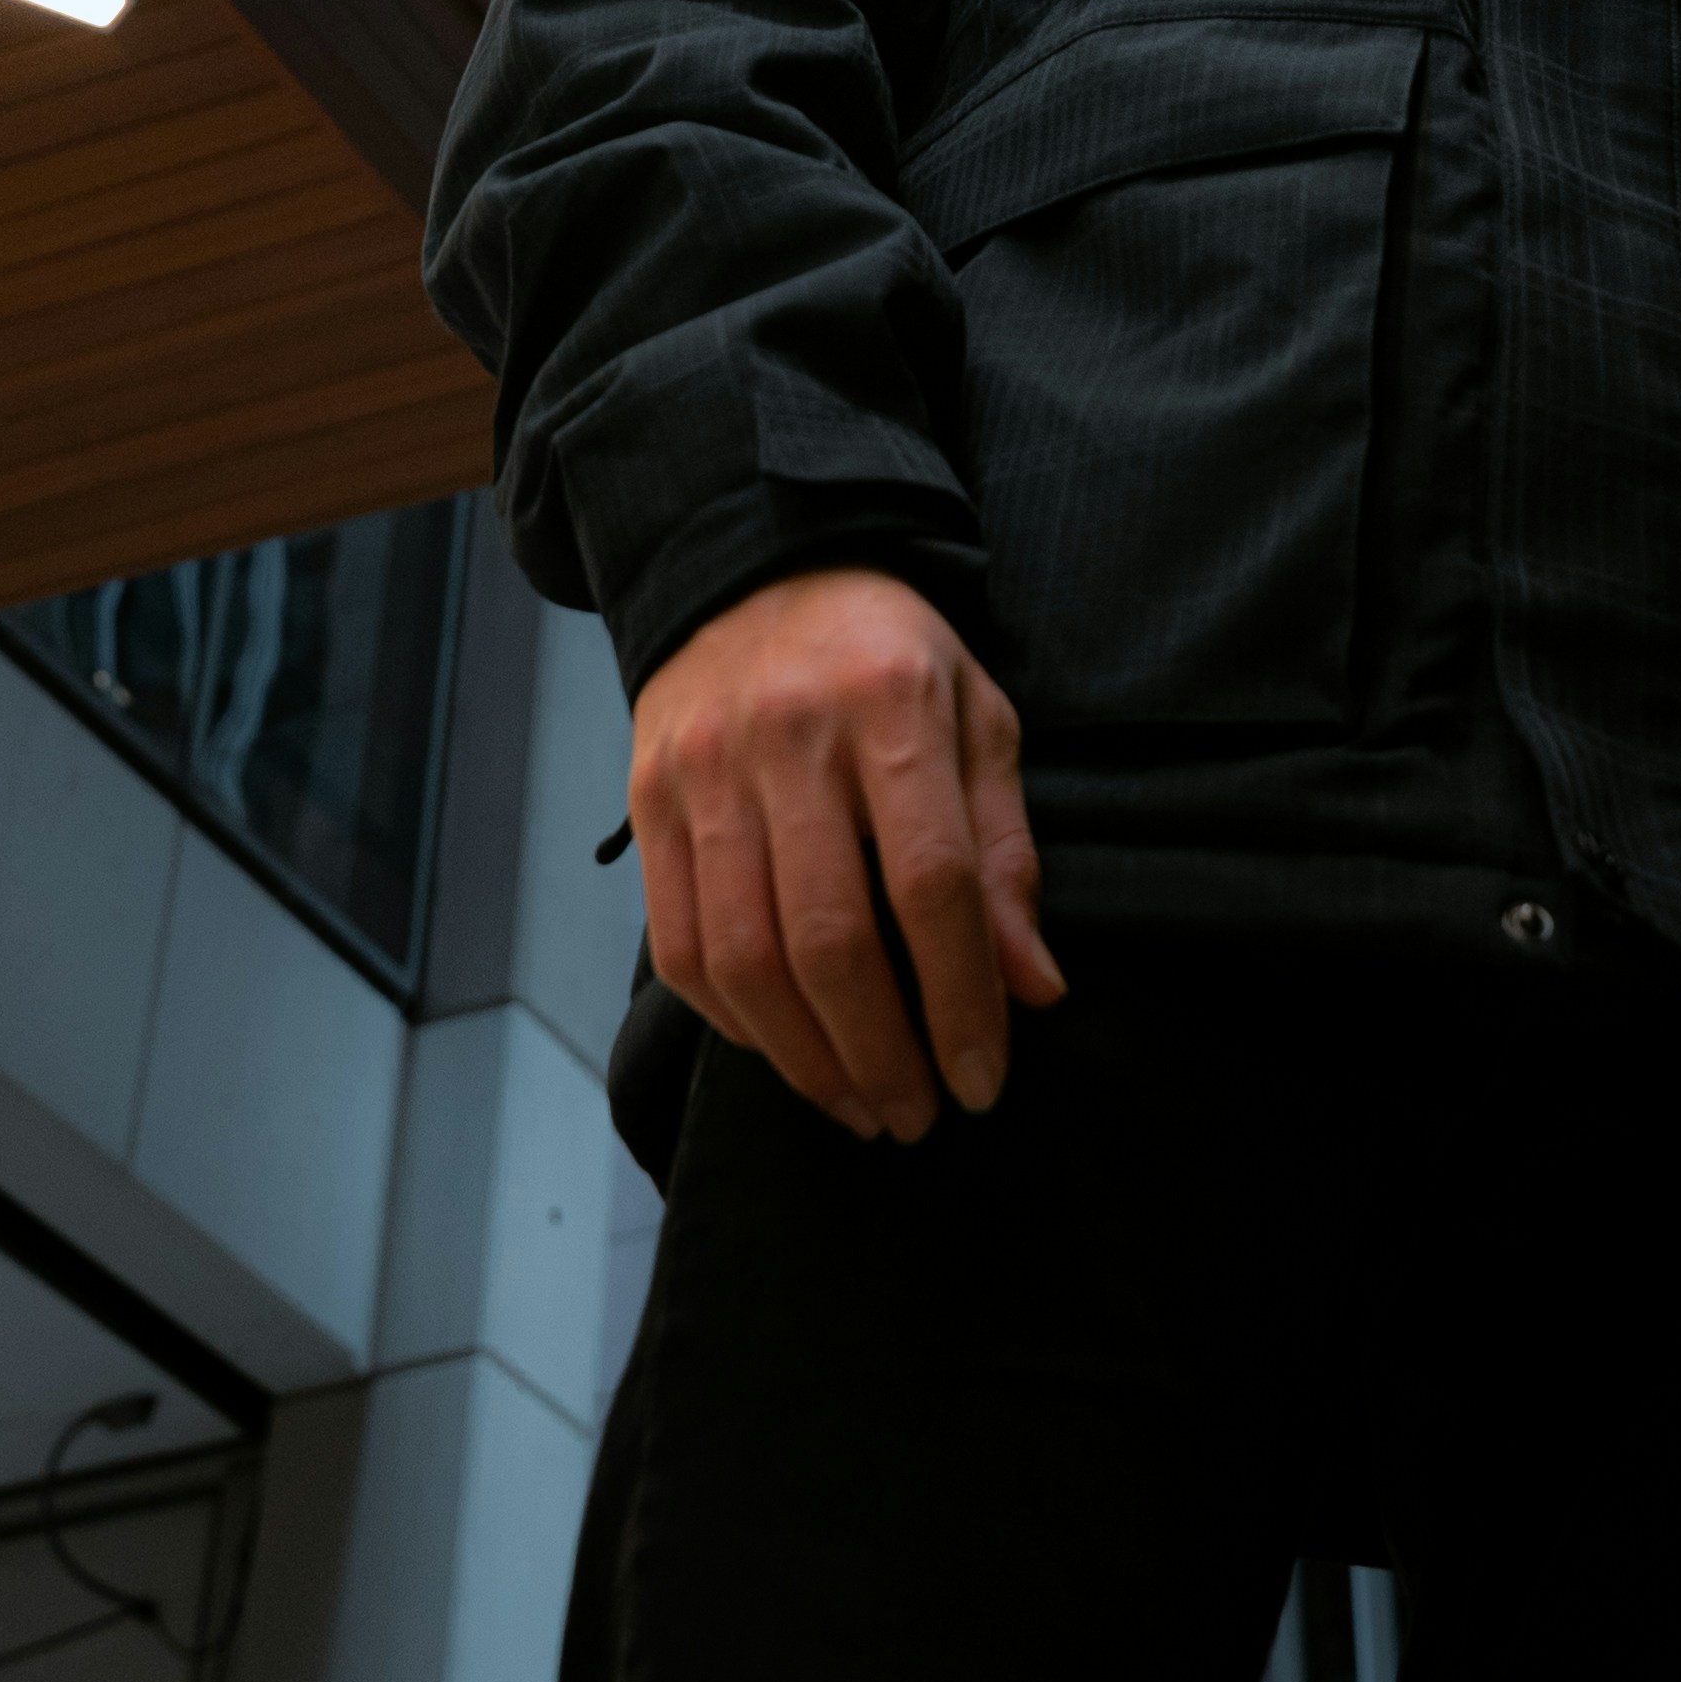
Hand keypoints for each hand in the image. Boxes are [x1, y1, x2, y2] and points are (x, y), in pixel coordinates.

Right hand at [628, 566, 1065, 1142]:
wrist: (757, 565)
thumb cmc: (888, 656)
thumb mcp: (977, 718)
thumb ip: (1004, 852)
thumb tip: (1033, 988)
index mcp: (889, 704)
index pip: (930, 883)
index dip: (961, 997)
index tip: (983, 1079)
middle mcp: (787, 737)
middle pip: (829, 937)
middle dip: (881, 1052)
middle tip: (918, 1116)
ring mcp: (704, 770)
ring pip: (743, 957)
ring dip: (806, 1059)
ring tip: (860, 1106)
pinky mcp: (646, 801)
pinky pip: (678, 944)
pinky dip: (732, 1022)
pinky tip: (786, 1052)